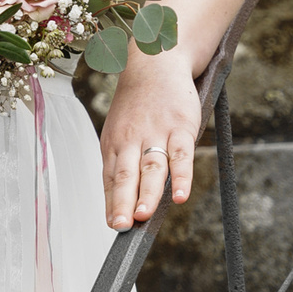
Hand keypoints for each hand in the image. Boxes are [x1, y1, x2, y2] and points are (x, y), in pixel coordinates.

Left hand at [98, 46, 200, 229]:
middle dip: (123, 201)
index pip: (111, 179)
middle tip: (122, 225)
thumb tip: (121, 206)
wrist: (155, 65)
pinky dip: (181, 176)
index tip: (114, 226)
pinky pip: (181, 155)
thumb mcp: (120, 133)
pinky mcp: (181, 127)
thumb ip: (121, 166)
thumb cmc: (137, 107)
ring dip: (148, 192)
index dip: (112, 203)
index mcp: (113, 144)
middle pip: (127, 175)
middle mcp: (131, 140)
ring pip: (151, 166)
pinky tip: (181, 196)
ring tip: (144, 214)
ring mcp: (156, 133)